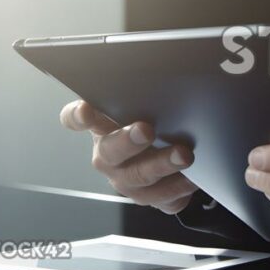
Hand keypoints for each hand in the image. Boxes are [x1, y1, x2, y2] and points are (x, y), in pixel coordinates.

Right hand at [59, 100, 197, 213]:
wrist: (168, 155)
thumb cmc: (153, 120)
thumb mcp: (143, 102)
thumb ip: (142, 90)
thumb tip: (169, 69)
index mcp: (100, 127)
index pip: (75, 119)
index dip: (78, 115)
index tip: (86, 109)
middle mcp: (109, 157)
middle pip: (110, 152)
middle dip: (128, 141)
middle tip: (146, 130)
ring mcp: (128, 181)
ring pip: (140, 179)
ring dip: (162, 166)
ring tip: (183, 155)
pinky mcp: (153, 198)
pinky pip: (164, 200)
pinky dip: (180, 189)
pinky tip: (194, 178)